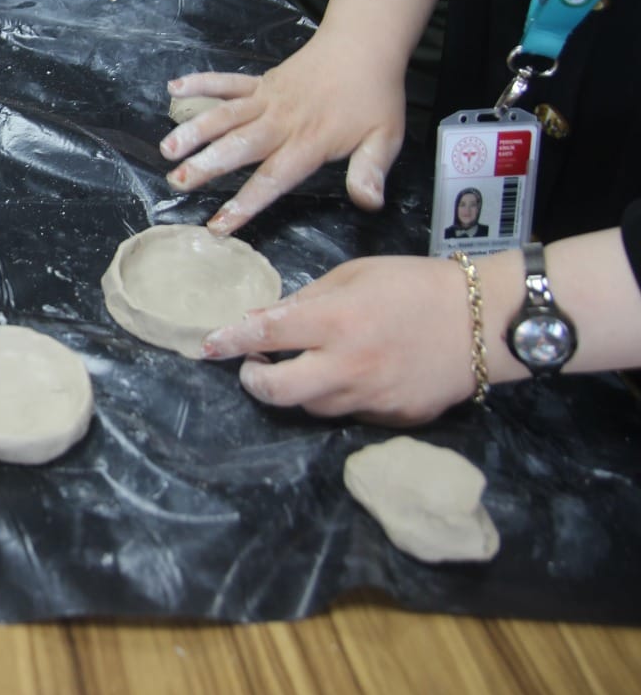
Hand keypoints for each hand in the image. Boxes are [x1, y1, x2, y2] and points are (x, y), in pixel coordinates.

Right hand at [158, 30, 406, 233]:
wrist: (365, 46)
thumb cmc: (375, 98)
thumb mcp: (385, 138)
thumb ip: (371, 171)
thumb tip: (369, 203)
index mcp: (309, 142)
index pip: (273, 178)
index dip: (245, 203)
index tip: (219, 225)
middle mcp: (281, 122)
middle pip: (239, 146)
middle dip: (207, 164)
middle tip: (179, 180)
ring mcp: (267, 99)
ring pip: (225, 115)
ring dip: (195, 129)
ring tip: (167, 148)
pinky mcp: (260, 82)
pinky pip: (226, 82)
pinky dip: (200, 82)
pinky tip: (173, 88)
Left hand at [200, 256, 476, 425]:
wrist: (486, 322)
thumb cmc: (417, 285)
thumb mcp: (357, 274)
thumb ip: (308, 299)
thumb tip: (266, 320)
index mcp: (336, 322)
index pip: (265, 335)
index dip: (229, 341)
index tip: (207, 345)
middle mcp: (347, 366)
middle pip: (276, 392)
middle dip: (253, 382)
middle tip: (253, 367)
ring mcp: (370, 398)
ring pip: (310, 406)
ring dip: (298, 388)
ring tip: (309, 364)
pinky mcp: (392, 419)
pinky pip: (349, 414)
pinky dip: (339, 397)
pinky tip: (352, 376)